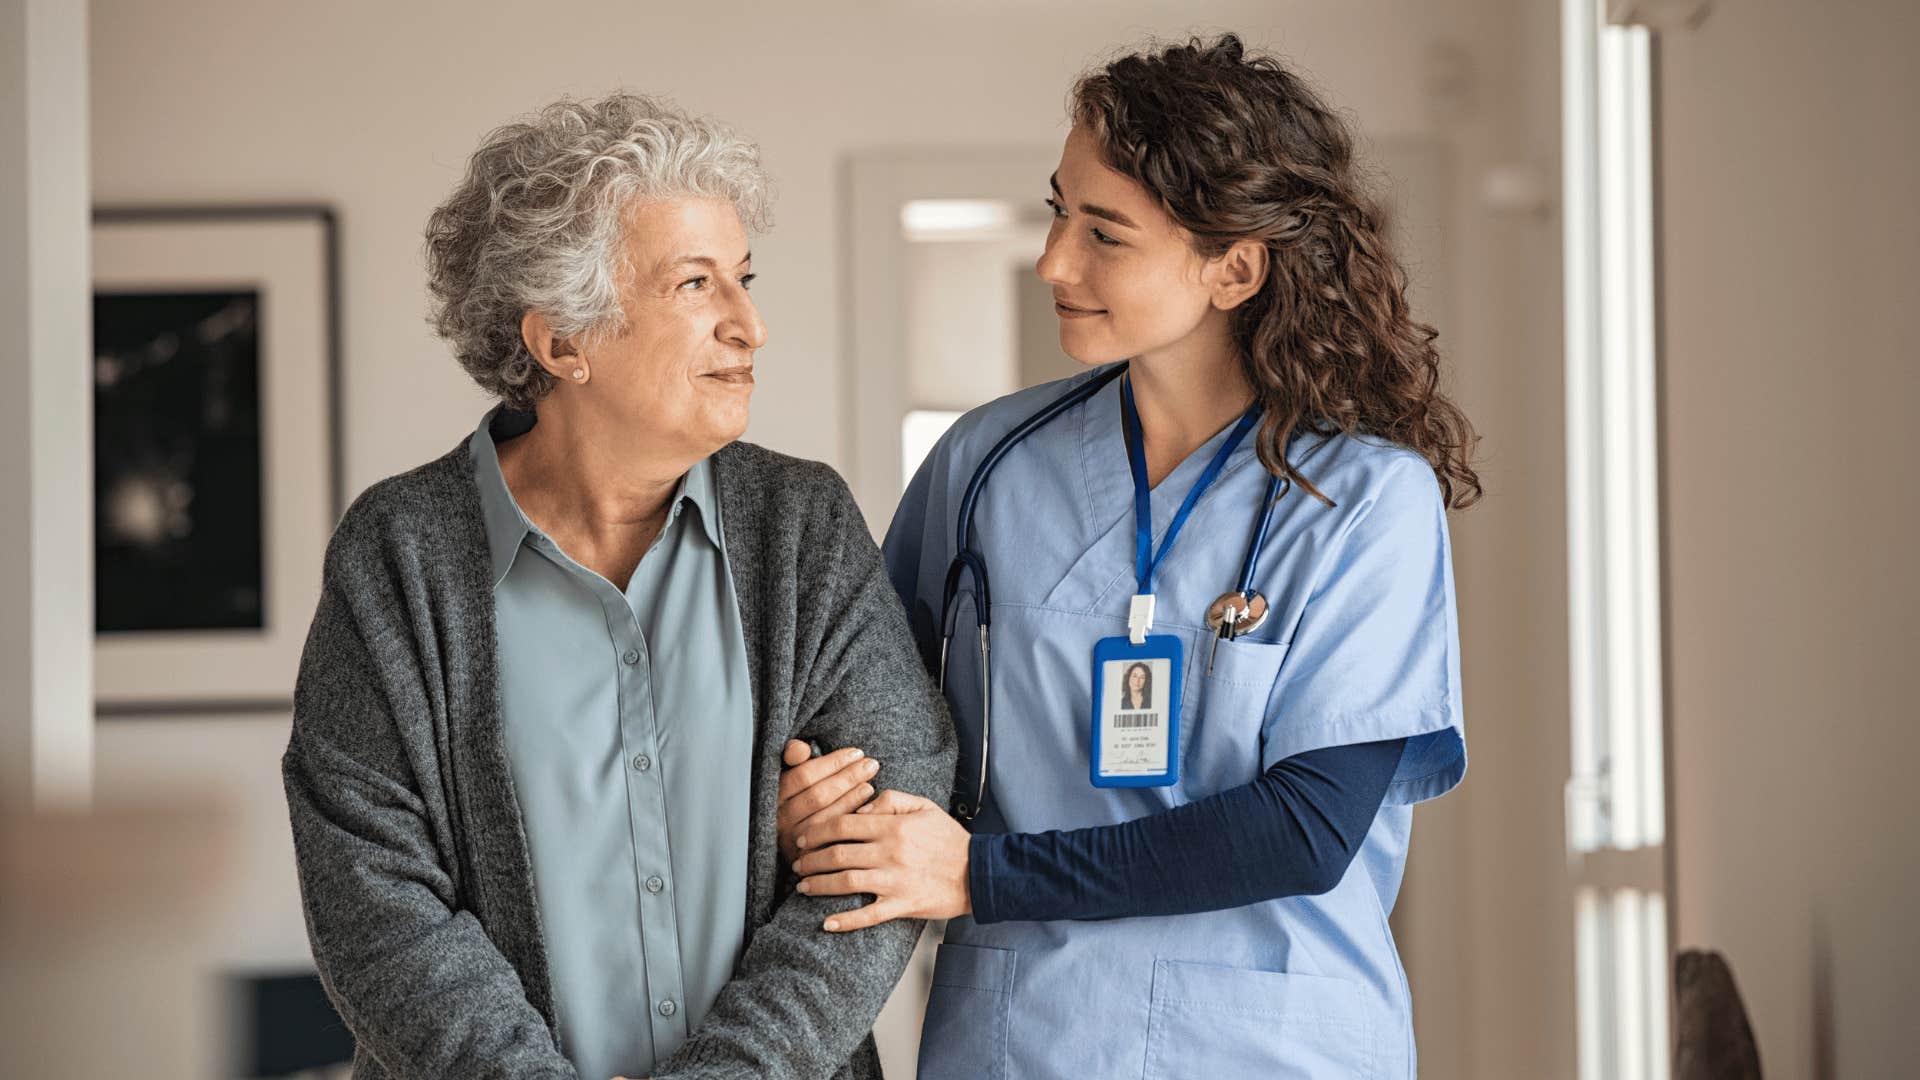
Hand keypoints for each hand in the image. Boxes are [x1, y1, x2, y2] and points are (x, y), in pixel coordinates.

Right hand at [777, 740, 879, 865]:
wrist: (796, 844)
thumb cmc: (797, 798)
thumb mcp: (791, 775)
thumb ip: (792, 756)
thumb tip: (801, 749)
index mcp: (774, 795)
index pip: (803, 775)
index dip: (832, 763)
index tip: (855, 753)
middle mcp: (780, 820)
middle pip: (818, 795)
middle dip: (848, 777)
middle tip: (871, 764)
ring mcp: (792, 841)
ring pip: (826, 816)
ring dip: (852, 797)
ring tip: (870, 783)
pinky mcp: (807, 858)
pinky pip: (833, 837)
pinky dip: (851, 817)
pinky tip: (866, 805)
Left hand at [791, 790, 971, 931]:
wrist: (979, 872)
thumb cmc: (950, 839)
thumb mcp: (924, 806)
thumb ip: (891, 799)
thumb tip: (860, 808)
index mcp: (893, 826)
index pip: (843, 824)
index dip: (817, 830)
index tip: (804, 837)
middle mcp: (890, 853)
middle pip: (837, 854)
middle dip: (810, 859)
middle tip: (797, 863)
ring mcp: (895, 881)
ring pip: (846, 882)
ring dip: (819, 885)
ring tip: (803, 886)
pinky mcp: (902, 905)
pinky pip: (868, 916)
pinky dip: (845, 921)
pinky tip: (827, 923)